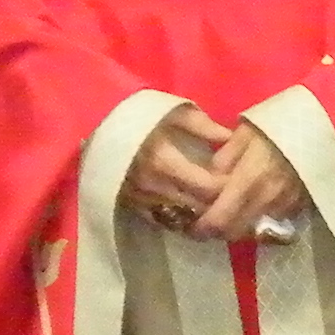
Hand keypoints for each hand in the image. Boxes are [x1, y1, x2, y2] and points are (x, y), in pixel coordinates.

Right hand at [121, 104, 229, 231]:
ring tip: (218, 206)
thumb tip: (230, 138)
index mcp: (164, 160)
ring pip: (183, 219)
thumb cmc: (136, 116)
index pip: (208, 187)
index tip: (239, 179)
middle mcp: (154, 186)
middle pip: (199, 208)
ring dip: (203, 215)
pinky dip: (182, 220)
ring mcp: (142, 200)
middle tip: (234, 197)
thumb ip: (202, 126)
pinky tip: (193, 213)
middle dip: (220, 204)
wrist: (94, 129)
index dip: (228, 186)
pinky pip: (165, 222)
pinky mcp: (133, 208)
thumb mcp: (170, 112)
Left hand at [191, 118, 305, 243]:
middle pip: (236, 231)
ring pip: (254, 231)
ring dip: (238, 228)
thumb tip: (210, 178)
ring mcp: (285, 206)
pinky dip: (259, 222)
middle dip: (218, 231)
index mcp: (250, 178)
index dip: (203, 227)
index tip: (192, 224)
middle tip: (206, 224)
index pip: (221, 218)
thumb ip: (224, 158)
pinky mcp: (299, 207)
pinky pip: (272, 223)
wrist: (322, 125)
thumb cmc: (278, 124)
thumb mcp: (245, 132)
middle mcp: (267, 198)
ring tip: (229, 216)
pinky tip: (252, 209)